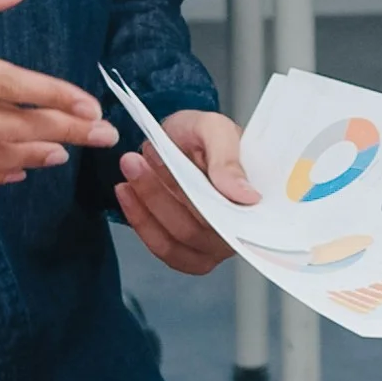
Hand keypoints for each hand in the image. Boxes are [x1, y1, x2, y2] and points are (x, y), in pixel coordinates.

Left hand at [118, 107, 259, 274]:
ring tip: (130, 169)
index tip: (176, 170)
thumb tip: (246, 196)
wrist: (184, 139)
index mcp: (255, 204)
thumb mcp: (215, 129)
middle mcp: (237, 232)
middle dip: (160, 195)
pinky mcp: (186, 251)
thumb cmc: (204, 135)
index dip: (205, 204)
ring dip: (146, 207)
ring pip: (176, 242)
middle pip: (197, 231)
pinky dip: (141, 221)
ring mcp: (211, 246)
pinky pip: (163, 248)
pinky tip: (127, 193)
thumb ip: (228, 158)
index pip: (233, 220)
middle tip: (135, 160)